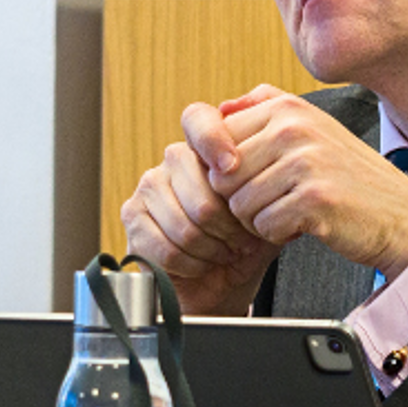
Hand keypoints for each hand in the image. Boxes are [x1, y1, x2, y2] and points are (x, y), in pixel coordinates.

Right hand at [122, 101, 282, 314]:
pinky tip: (199, 264)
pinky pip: (165, 246)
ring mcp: (149, 187)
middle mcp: (173, 161)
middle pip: (200, 190)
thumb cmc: (245, 246)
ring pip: (185, 223)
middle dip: (229, 226)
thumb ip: (272, 184)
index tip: (232, 166)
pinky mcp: (133, 218)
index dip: (215, 140)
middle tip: (241, 241)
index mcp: (207, 149)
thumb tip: (275, 158)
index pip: (199, 119)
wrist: (222, 286)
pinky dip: (191, 264)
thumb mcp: (268, 213)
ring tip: (223, 254)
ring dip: (212, 249)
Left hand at [209, 85, 407, 280]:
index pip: (215, 142)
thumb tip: (220, 108)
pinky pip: (263, 227)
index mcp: (286, 107)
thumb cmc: (347, 177)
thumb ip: (265, 108)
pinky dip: (279, 235)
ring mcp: (305, 162)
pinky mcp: (313, 199)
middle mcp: (293, 127)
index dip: (229, 172)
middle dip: (243, 199)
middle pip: (222, 177)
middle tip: (281, 200)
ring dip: (261, 219)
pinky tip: (305, 225)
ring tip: (294, 211)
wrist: (401, 217)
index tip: (261, 179)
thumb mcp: (311, 127)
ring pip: (238, 205)